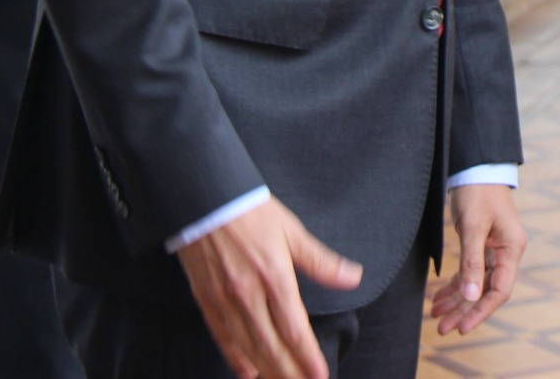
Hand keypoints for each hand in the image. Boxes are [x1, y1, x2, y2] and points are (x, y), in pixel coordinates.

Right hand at [178, 197, 360, 378]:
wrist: (206, 198)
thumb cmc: (252, 212)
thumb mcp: (292, 231)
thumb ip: (321, 261)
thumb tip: (352, 277)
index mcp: (274, 277)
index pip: (295, 329)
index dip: (308, 357)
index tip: (320, 376)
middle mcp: (249, 295)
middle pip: (272, 346)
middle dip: (290, 372)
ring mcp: (225, 300)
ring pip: (247, 346)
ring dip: (267, 369)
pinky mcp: (206, 299)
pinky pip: (221, 336)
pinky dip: (235, 358)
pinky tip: (247, 372)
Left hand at [430, 184, 525, 335]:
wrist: (477, 166)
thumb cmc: (479, 193)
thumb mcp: (473, 228)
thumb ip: (472, 263)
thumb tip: (470, 297)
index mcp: (511, 249)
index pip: (499, 291)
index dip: (480, 311)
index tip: (461, 327)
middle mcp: (507, 253)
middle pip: (486, 291)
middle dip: (464, 311)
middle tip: (442, 329)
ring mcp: (495, 250)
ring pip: (476, 284)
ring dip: (458, 301)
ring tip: (437, 317)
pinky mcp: (482, 245)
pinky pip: (470, 272)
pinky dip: (456, 285)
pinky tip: (440, 298)